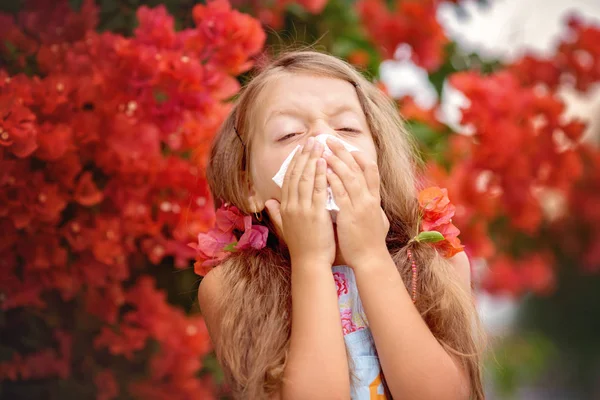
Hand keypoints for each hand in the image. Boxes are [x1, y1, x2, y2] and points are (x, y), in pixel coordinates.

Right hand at [265, 137, 335, 266]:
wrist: (310, 263)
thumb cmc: (302, 247)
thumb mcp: (286, 228)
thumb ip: (277, 213)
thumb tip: (268, 201)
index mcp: (285, 207)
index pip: (288, 179)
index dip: (295, 162)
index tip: (301, 149)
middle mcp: (291, 205)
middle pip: (296, 174)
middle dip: (304, 155)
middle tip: (312, 140)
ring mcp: (302, 209)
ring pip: (305, 179)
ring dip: (312, 160)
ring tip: (319, 145)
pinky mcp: (314, 214)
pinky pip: (316, 190)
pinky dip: (319, 175)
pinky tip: (324, 163)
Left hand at [323, 137, 389, 268]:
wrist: (370, 260)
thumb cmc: (369, 244)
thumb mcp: (377, 222)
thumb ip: (373, 210)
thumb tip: (373, 203)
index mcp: (374, 199)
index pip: (370, 170)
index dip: (359, 156)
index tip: (348, 146)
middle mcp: (369, 198)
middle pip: (358, 167)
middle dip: (343, 151)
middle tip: (329, 139)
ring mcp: (361, 205)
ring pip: (349, 176)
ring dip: (336, 161)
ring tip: (323, 150)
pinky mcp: (350, 214)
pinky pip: (340, 192)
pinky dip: (332, 180)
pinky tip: (323, 171)